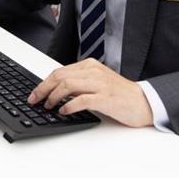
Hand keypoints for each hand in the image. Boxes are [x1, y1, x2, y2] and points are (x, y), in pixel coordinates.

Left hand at [27, 58, 152, 127]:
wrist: (144, 102)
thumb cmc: (119, 94)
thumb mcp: (97, 82)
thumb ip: (79, 82)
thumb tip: (55, 91)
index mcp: (89, 65)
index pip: (59, 71)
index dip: (44, 83)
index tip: (34, 94)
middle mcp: (93, 71)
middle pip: (60, 77)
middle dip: (43, 89)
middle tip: (34, 100)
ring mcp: (100, 84)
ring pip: (68, 85)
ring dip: (53, 97)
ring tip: (48, 106)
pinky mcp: (106, 98)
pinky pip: (82, 100)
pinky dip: (69, 105)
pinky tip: (63, 111)